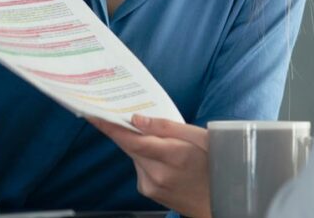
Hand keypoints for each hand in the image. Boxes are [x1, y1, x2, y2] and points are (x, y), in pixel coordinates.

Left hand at [89, 114, 210, 217]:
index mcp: (174, 156)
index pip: (134, 140)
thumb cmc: (214, 164)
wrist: (220, 200)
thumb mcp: (200, 137)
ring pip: (135, 155)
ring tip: (161, 141)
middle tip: (118, 112)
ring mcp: (152, 185)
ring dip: (139, 144)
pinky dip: (144, 157)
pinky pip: (139, 166)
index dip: (111, 127)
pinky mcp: (149, 191)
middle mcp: (158, 174)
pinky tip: (162, 158)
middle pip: (130, 146)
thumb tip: (137, 120)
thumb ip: (167, 127)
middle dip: (124, 129)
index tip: (93, 114)